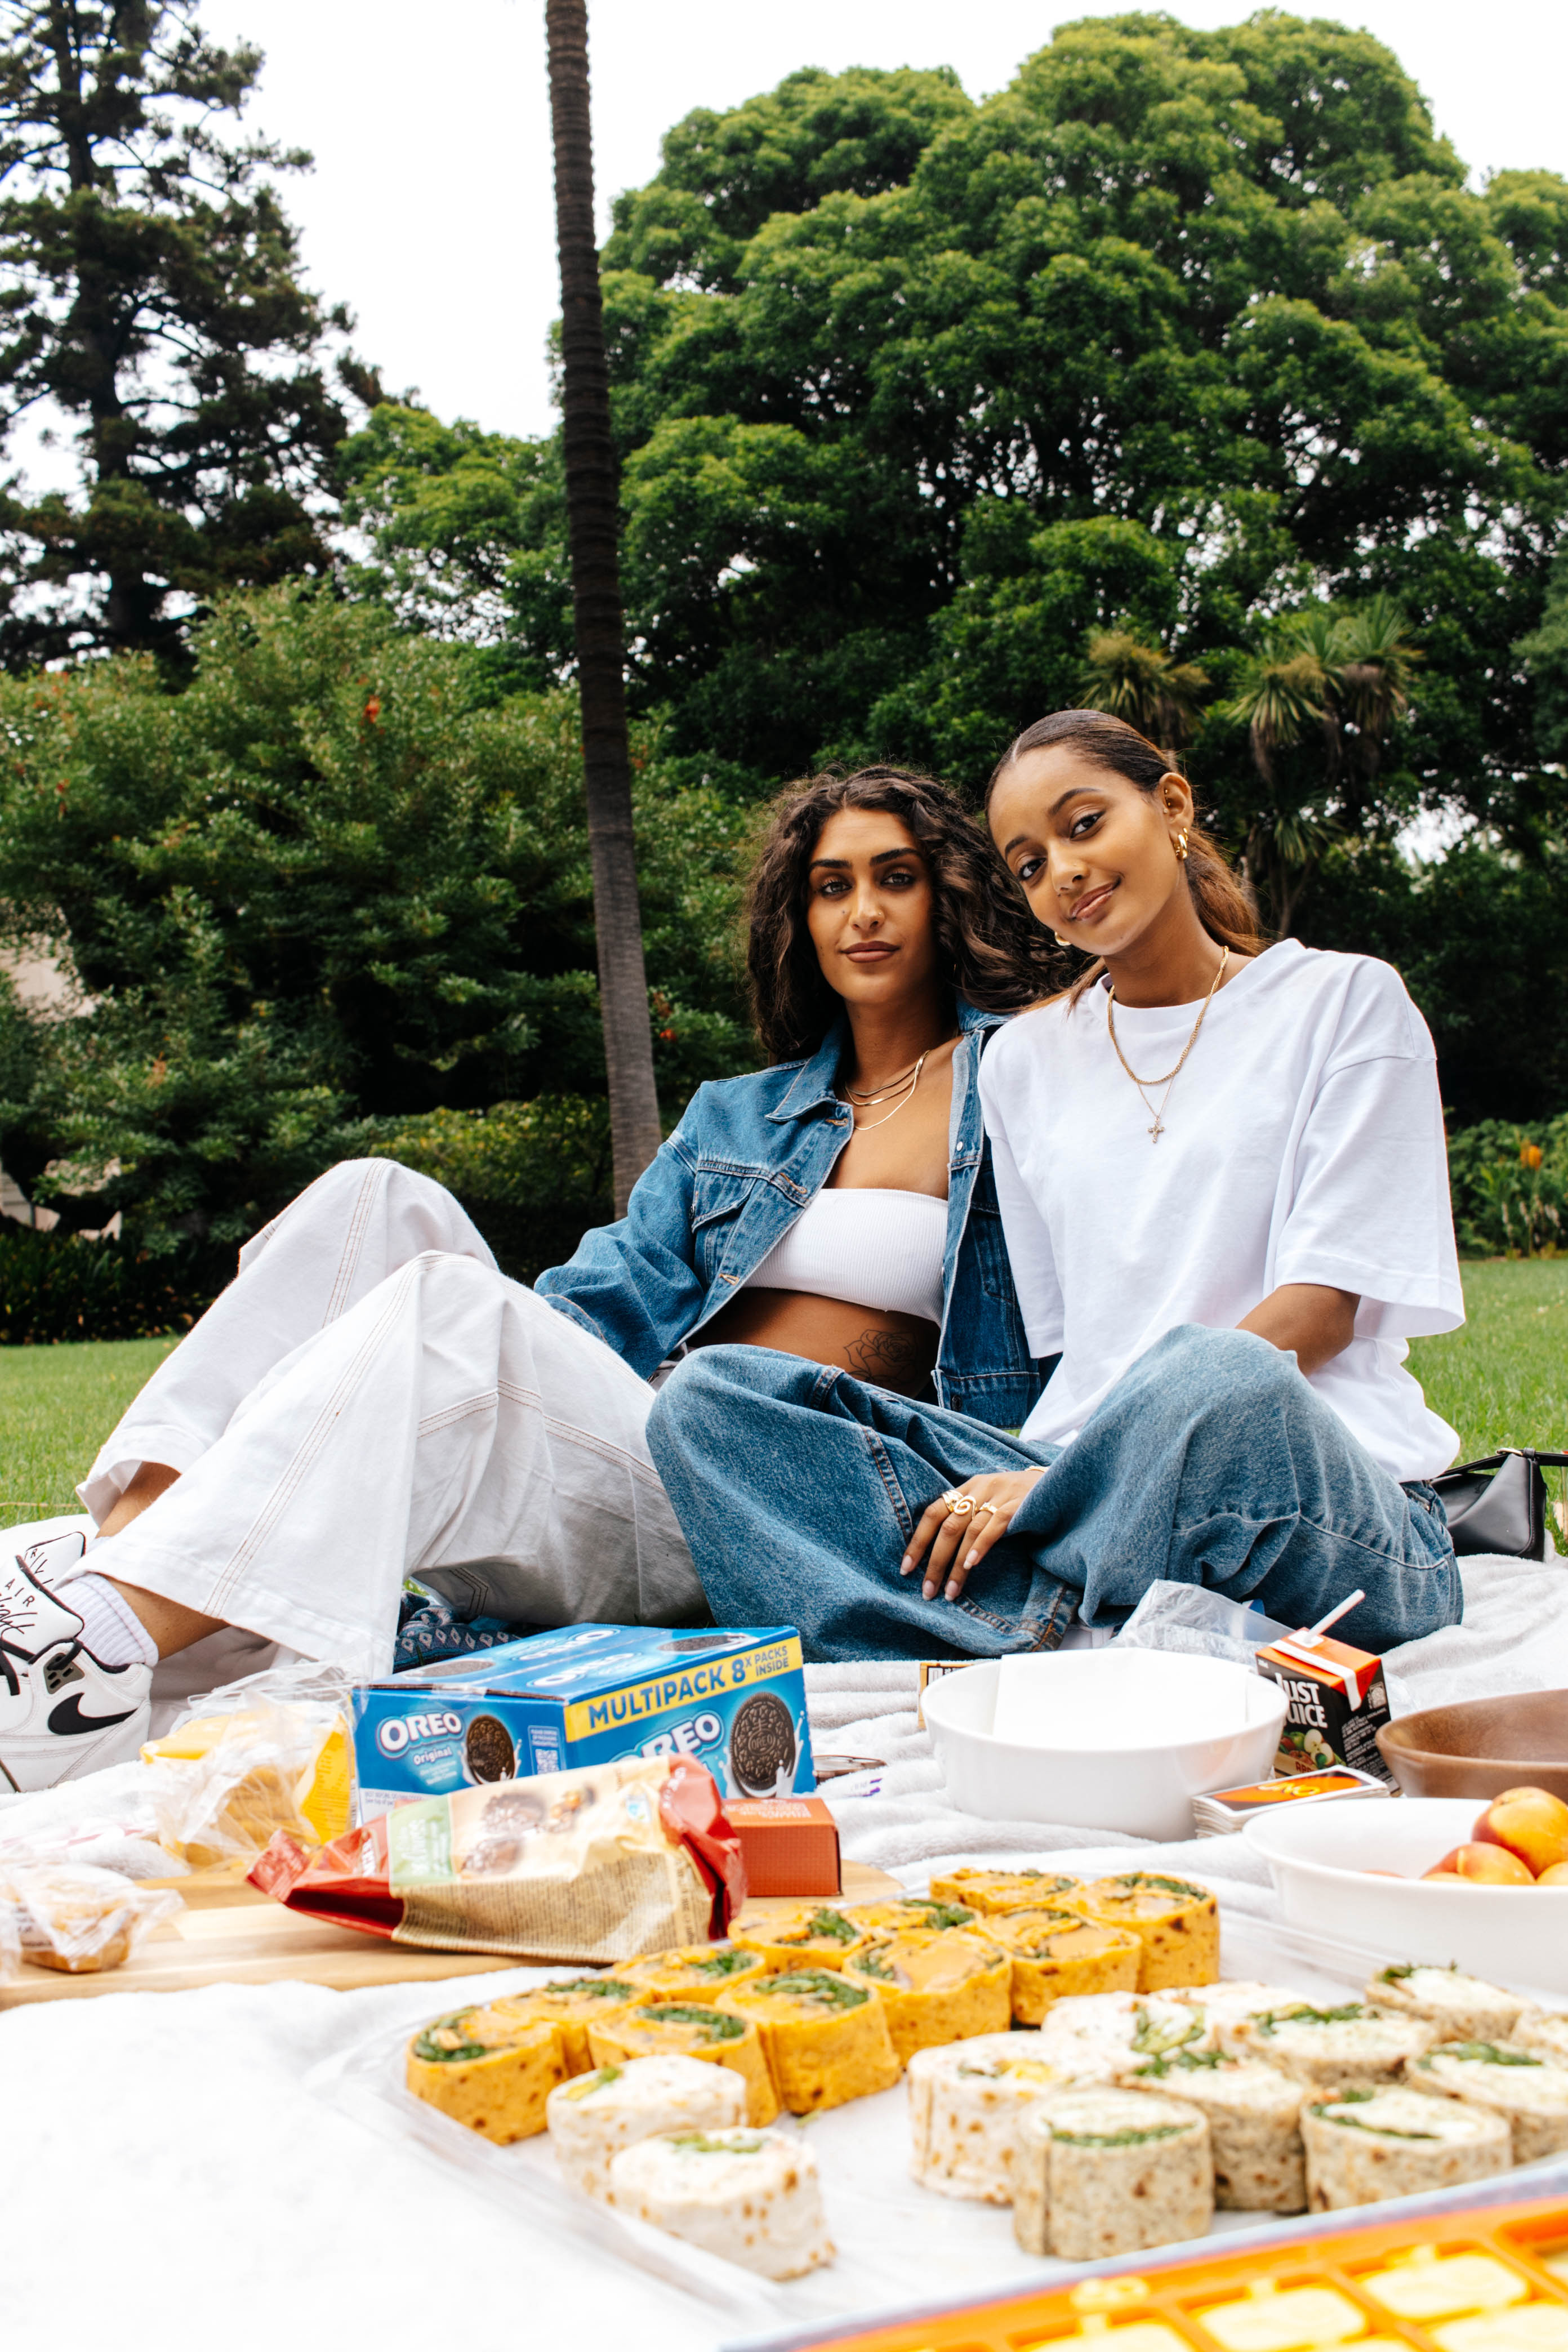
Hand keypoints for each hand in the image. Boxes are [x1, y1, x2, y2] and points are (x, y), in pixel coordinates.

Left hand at [900, 1469, 1045, 1602]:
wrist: (1059, 1481)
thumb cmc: (1019, 1498)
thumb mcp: (989, 1499)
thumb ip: (969, 1517)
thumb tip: (941, 1553)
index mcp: (967, 1487)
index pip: (932, 1513)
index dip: (917, 1541)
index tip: (905, 1568)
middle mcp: (979, 1488)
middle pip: (947, 1527)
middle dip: (934, 1562)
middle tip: (927, 1590)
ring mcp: (999, 1495)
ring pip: (968, 1531)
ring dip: (956, 1565)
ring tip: (950, 1591)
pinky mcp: (1018, 1505)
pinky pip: (994, 1526)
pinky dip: (980, 1546)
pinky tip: (971, 1566)